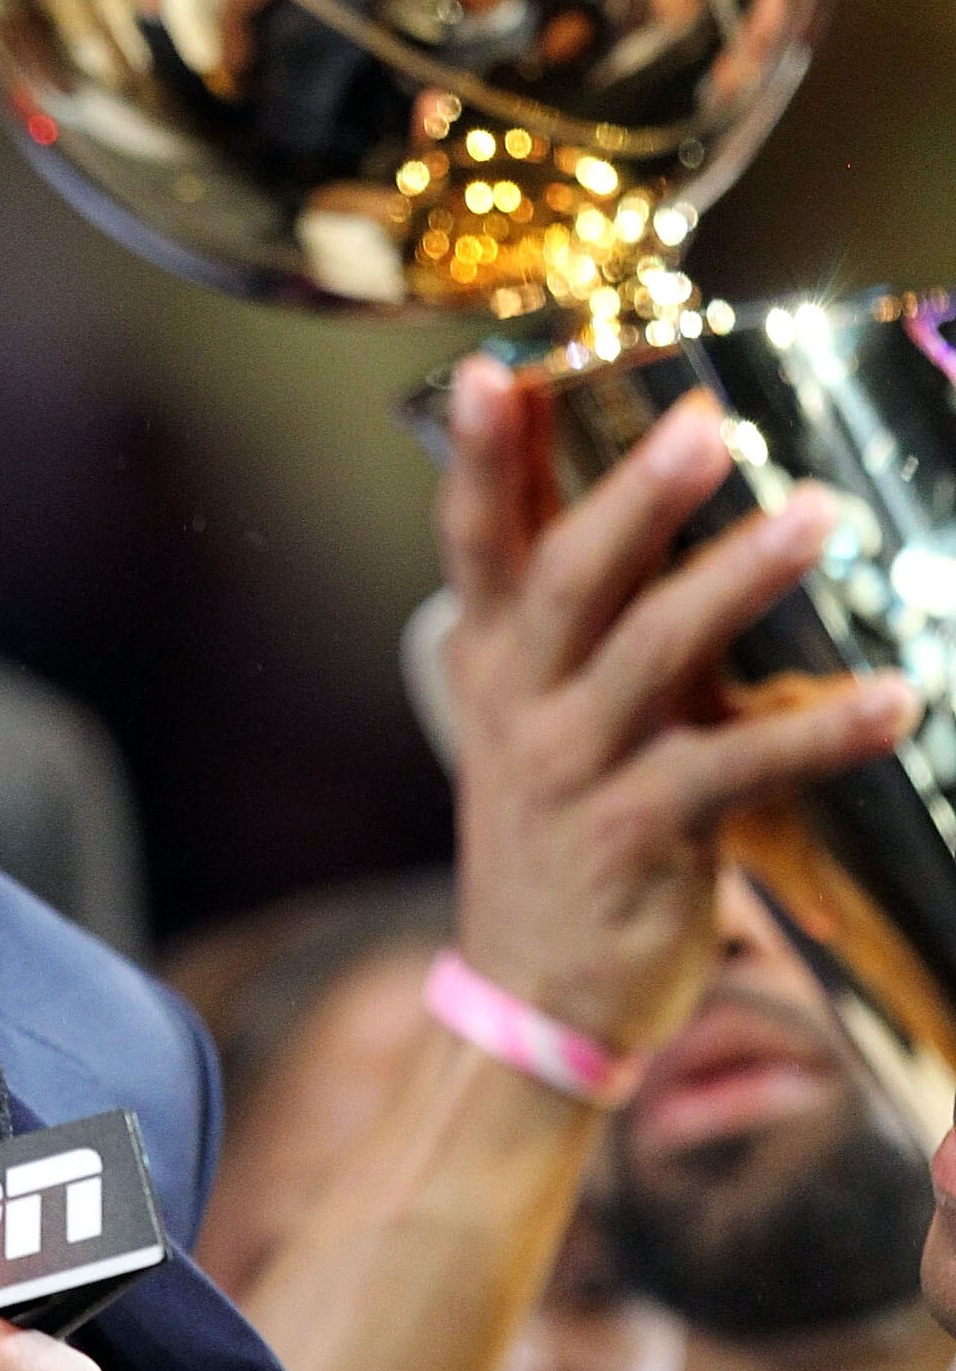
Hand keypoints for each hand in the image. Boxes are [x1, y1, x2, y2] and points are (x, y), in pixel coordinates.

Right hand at [440, 355, 918, 1057]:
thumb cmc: (560, 830)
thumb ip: (598, 612)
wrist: (533, 997)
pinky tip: (894, 702)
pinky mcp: (634, 842)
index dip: (480, 456)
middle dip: (632, 499)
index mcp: (490, 658)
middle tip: (703, 429)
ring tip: (815, 516)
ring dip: (736, 582)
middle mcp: (517, 705)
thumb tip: (668, 485)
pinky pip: (730, 772)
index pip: (476, 540)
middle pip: (565, 583)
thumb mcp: (542, 710)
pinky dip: (816, 735)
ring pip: (649, 659)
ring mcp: (568, 775)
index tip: (493, 373)